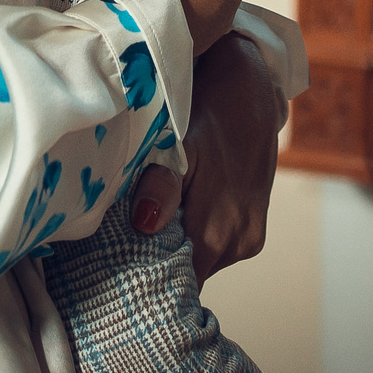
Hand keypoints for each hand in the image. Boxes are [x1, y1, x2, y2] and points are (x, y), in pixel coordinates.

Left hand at [130, 33, 282, 280]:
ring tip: (153, 221)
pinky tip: (182, 211)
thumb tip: (145, 224)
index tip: (118, 271)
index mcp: (215, 232)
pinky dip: (198, 236)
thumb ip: (162, 186)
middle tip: (123, 245)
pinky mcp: (254, 231)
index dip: (146, 281)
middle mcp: (237, 244)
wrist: (252, 89)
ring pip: (203, 262)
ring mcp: (249, 239)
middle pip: (188, 275)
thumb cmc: (208, 112)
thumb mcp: (179, 141)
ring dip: (179, 248)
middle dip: (158, 264)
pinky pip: (218, 249)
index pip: (175, 283)